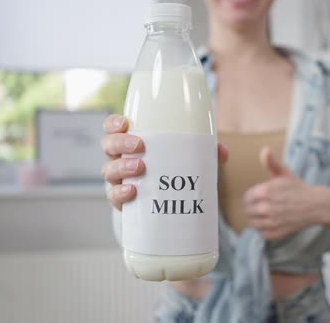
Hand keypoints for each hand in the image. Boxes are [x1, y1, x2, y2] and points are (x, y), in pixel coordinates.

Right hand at [101, 115, 228, 210]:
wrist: (169, 205)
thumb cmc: (174, 171)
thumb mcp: (188, 158)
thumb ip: (205, 151)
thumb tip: (221, 152)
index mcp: (133, 142)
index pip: (114, 127)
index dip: (114, 123)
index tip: (125, 123)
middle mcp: (121, 158)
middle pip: (108, 145)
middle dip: (120, 143)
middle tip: (139, 145)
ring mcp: (119, 180)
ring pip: (108, 170)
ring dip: (121, 167)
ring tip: (140, 168)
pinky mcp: (123, 201)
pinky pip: (114, 196)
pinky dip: (120, 193)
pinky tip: (133, 191)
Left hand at [244, 147, 321, 240]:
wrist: (316, 205)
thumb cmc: (298, 188)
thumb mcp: (284, 173)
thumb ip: (271, 162)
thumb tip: (264, 150)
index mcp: (266, 191)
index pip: (247, 197)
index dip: (250, 197)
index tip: (256, 197)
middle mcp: (268, 207)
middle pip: (248, 210)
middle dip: (252, 207)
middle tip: (259, 206)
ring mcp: (272, 221)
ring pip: (253, 223)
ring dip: (255, 219)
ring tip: (262, 214)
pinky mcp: (277, 233)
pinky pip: (261, 233)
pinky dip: (262, 229)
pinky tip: (268, 222)